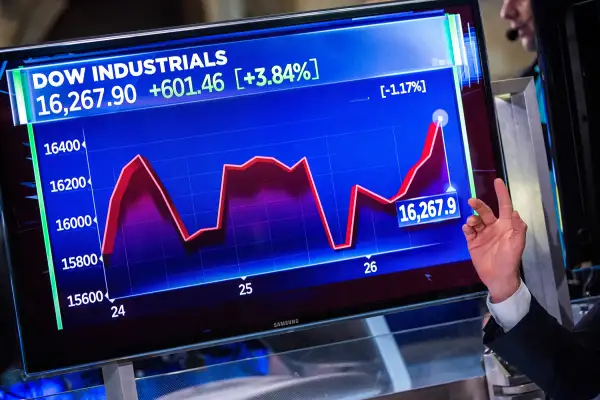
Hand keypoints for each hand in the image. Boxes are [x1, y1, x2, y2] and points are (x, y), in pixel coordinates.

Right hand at [462, 179, 526, 302]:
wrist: (498, 277)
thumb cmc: (510, 260)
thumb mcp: (518, 244)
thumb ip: (518, 229)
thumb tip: (516, 212)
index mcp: (506, 225)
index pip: (504, 206)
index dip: (501, 193)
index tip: (497, 181)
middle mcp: (493, 227)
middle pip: (485, 211)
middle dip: (478, 205)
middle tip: (471, 201)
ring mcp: (482, 234)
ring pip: (475, 220)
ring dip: (472, 218)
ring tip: (471, 223)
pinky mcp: (473, 242)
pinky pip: (468, 231)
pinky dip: (467, 228)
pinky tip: (468, 229)